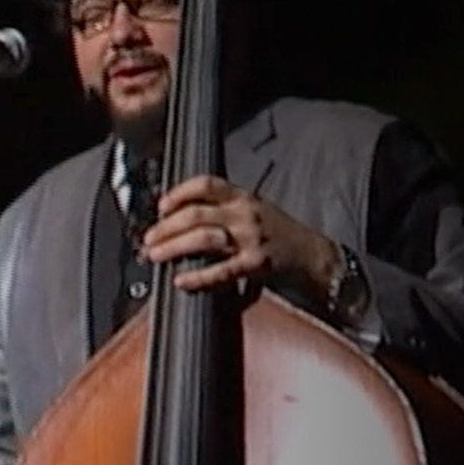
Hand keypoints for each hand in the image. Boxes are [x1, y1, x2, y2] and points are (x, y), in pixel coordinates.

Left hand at [143, 176, 337, 297]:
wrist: (315, 257)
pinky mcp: (257, 263)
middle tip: (148, 240)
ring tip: (155, 255)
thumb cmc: (278, 236)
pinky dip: (198, 276)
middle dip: (167, 227)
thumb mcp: (253, 212)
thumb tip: (180, 222)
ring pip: (204, 237)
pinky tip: (181, 281)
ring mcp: (251, 237)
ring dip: (174, 246)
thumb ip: (222, 212)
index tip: (161, 206)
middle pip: (196, 213)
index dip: (179, 193)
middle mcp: (245, 213)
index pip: (207, 184)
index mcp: (243, 197)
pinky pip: (221, 270)